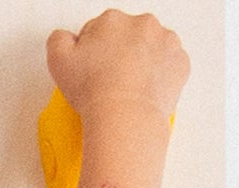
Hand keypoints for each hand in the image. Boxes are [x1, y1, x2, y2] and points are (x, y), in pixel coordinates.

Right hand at [47, 9, 189, 121]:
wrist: (125, 116)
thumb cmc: (94, 91)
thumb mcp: (57, 61)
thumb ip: (58, 40)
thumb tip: (65, 37)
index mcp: (111, 20)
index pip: (98, 31)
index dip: (91, 53)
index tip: (90, 72)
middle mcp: (141, 23)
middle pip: (126, 36)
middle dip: (118, 54)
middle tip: (108, 82)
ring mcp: (165, 41)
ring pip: (151, 48)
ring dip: (141, 62)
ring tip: (127, 89)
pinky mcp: (180, 62)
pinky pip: (169, 66)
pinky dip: (159, 77)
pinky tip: (144, 92)